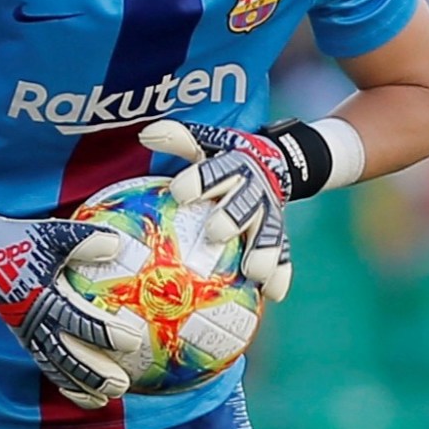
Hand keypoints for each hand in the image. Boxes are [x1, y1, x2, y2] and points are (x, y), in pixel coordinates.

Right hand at [0, 212, 142, 408]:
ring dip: (80, 384)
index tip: (132, 341)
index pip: (80, 321)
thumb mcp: (52, 234)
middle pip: (68, 356)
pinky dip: (62, 381)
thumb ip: (84, 240)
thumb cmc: (19, 240)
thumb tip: (117, 245)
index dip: (106, 333)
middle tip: (122, 385)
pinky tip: (81, 393)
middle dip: (95, 373)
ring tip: (105, 399)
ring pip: (56, 366)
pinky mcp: (23, 335)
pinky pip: (43, 364)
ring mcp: (27, 332)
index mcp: (45, 298)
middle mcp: (35, 322)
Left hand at [139, 120, 293, 301]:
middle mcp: (253, 190)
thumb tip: (145, 135)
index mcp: (233, 166)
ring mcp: (269, 215)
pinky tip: (272, 294)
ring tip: (253, 272)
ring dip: (262, 252)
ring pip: (269, 233)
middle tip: (215, 232)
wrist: (274, 162)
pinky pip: (284, 256)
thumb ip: (177, 139)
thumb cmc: (224, 159)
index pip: (215, 172)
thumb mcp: (205, 144)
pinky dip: (280, 275)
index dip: (199, 181)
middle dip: (232, 217)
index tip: (179, 192)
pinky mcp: (280, 236)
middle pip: (244, 204)